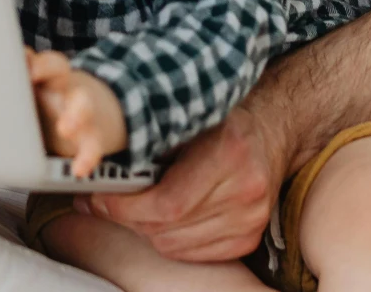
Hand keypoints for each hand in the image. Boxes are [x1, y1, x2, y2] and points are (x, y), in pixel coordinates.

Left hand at [26, 49, 126, 176]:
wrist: (83, 117)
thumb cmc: (42, 107)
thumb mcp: (25, 96)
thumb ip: (5, 94)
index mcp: (39, 75)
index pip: (32, 56)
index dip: (23, 55)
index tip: (14, 56)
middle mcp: (59, 86)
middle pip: (58, 67)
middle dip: (45, 67)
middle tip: (31, 74)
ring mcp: (78, 109)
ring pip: (83, 102)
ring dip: (75, 113)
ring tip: (65, 129)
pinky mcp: (90, 135)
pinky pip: (93, 144)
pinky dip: (87, 156)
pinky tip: (79, 168)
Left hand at [79, 102, 287, 261]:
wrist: (272, 131)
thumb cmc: (222, 118)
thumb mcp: (190, 115)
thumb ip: (152, 139)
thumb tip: (102, 161)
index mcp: (229, 152)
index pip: (168, 203)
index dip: (126, 207)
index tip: (98, 197)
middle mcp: (245, 190)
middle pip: (169, 227)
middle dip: (127, 218)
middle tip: (103, 203)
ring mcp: (251, 218)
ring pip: (176, 245)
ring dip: (145, 230)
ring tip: (130, 208)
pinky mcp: (250, 237)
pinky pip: (194, 254)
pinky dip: (169, 240)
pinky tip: (160, 219)